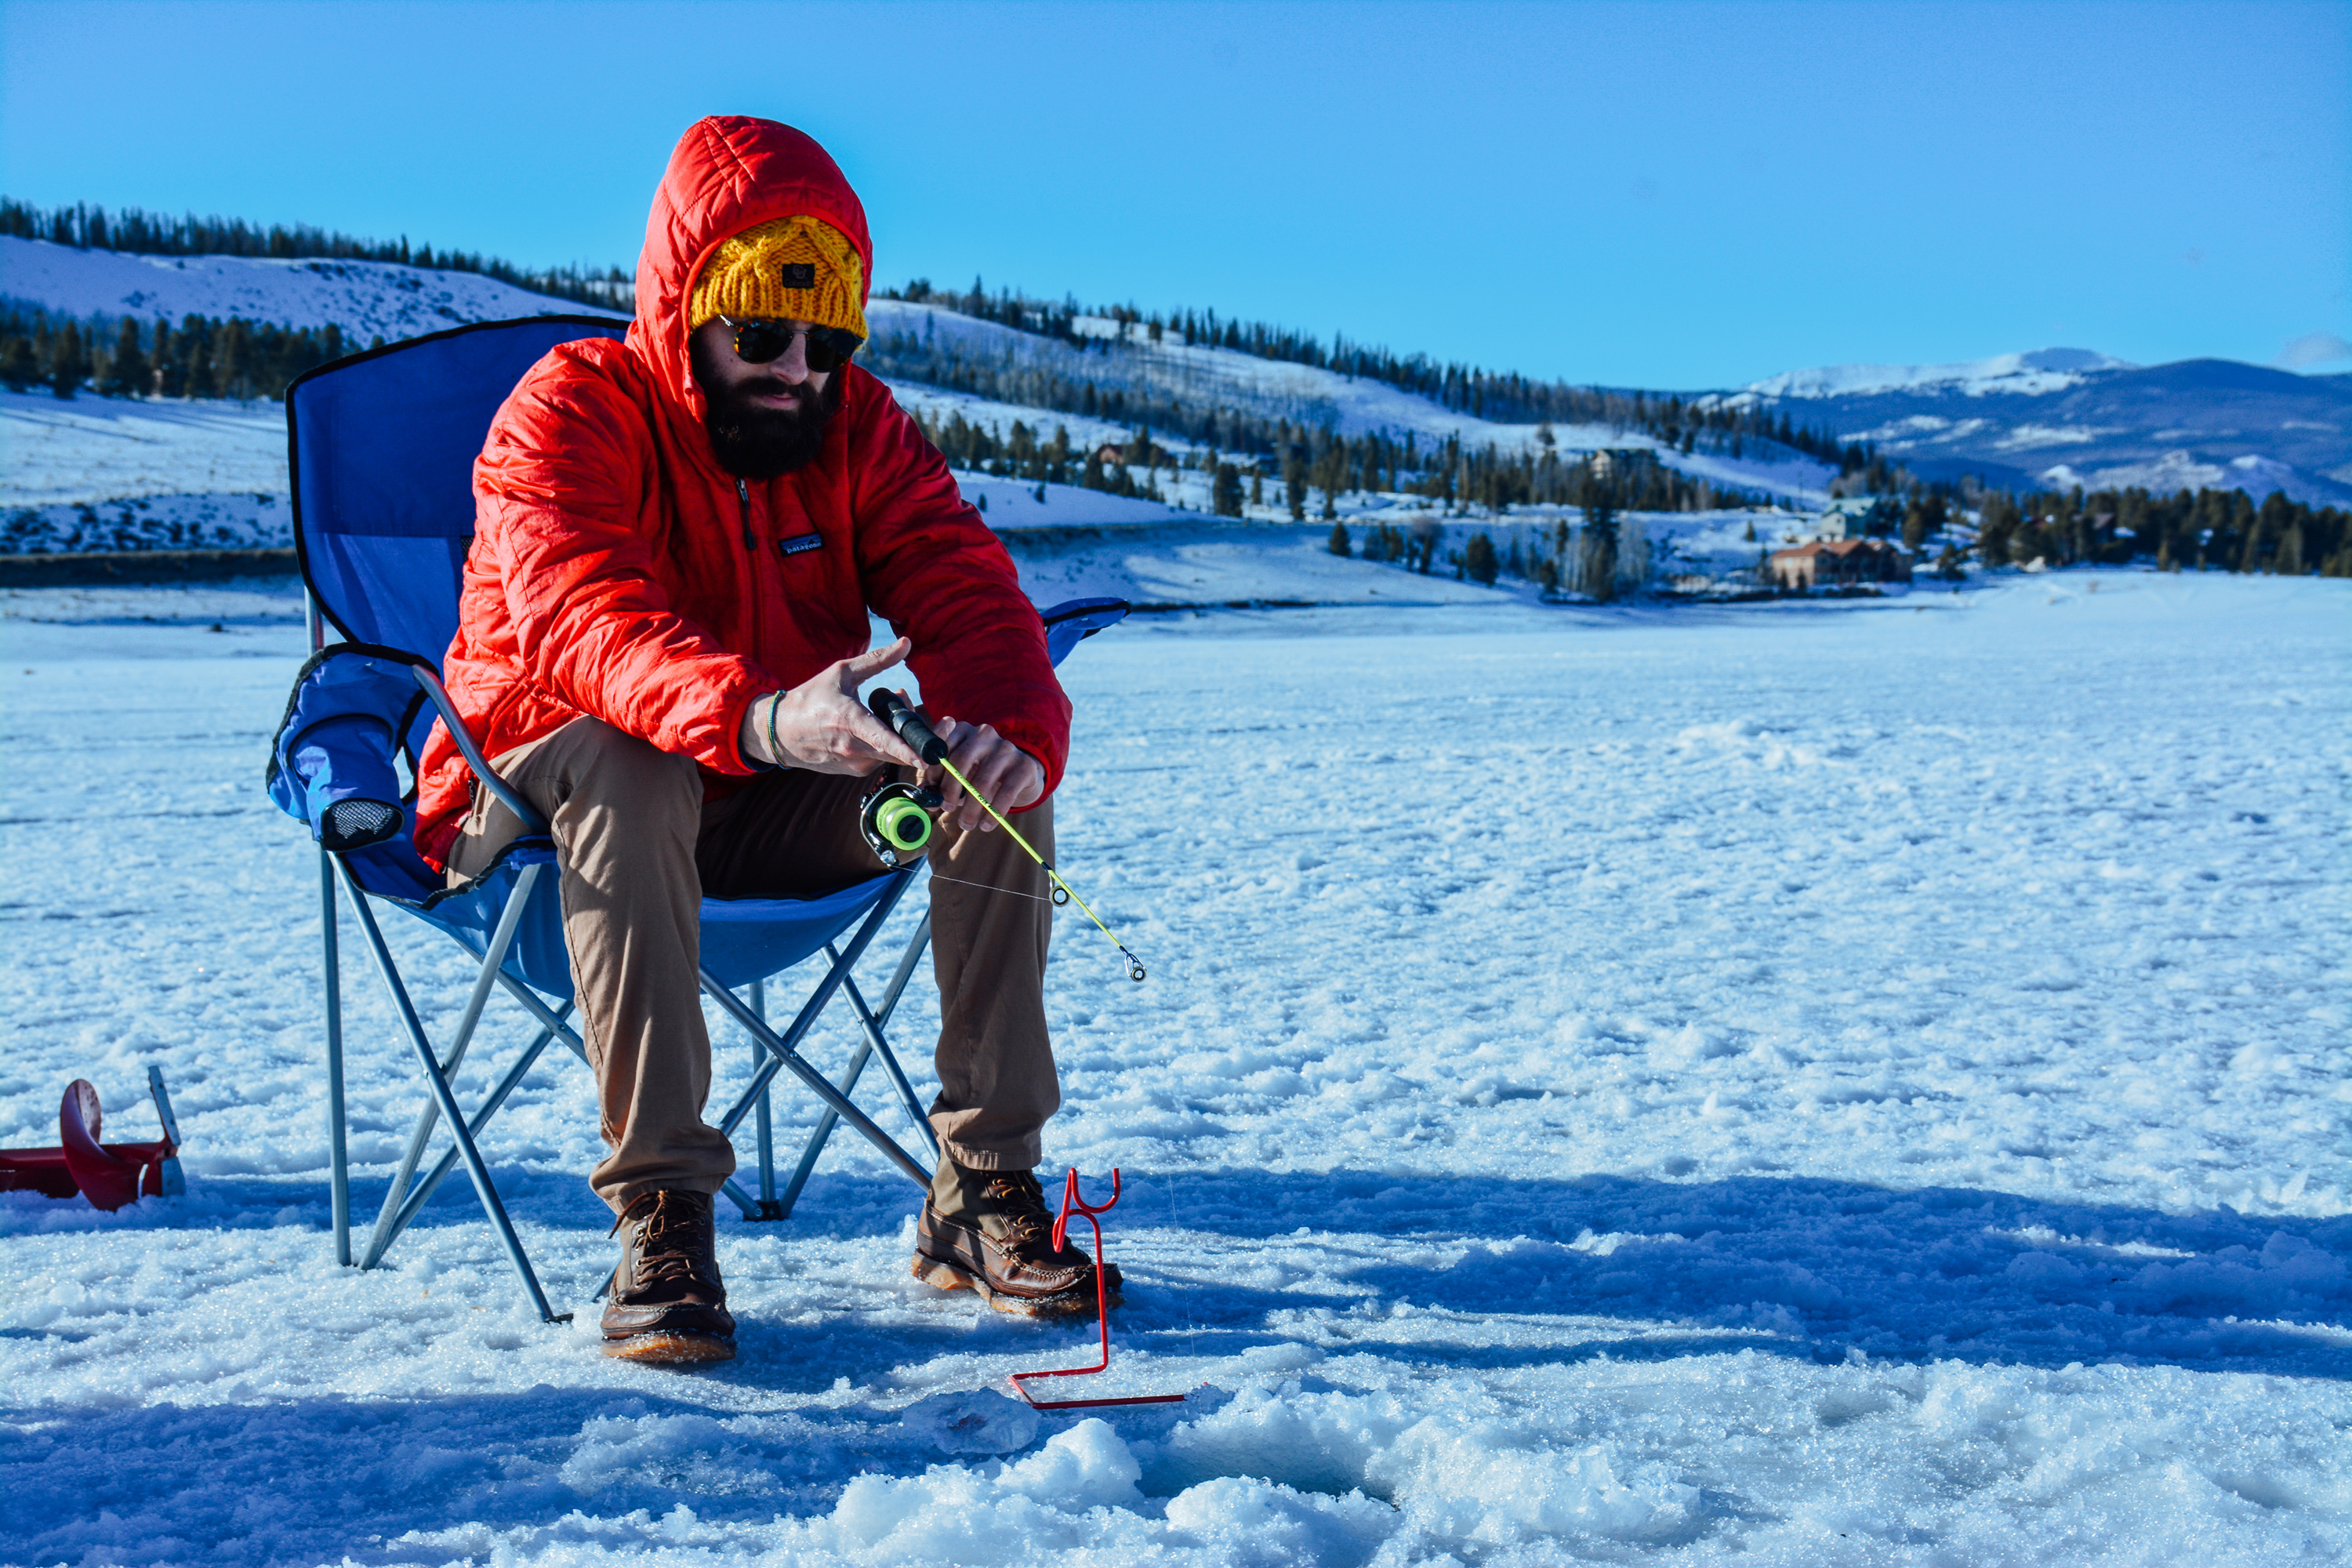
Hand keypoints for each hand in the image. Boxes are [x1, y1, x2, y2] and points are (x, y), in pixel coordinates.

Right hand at [740, 638, 920, 773]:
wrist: (780, 731)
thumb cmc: (811, 698)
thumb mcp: (842, 672)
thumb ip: (877, 660)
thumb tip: (907, 643)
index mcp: (850, 722)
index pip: (884, 740)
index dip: (908, 750)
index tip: (927, 759)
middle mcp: (853, 748)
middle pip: (897, 751)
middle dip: (917, 733)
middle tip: (918, 706)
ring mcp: (853, 764)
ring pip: (890, 754)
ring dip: (900, 735)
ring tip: (888, 709)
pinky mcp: (853, 772)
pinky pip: (879, 759)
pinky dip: (886, 744)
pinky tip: (877, 724)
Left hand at [926, 714, 1044, 831]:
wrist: (1020, 776)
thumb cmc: (981, 775)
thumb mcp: (959, 776)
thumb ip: (940, 784)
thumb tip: (928, 801)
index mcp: (963, 731)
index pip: (942, 745)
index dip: (933, 769)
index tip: (931, 790)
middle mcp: (984, 733)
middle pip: (960, 760)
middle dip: (950, 789)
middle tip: (947, 809)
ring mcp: (1006, 748)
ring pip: (982, 781)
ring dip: (971, 808)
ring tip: (966, 825)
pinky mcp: (1024, 765)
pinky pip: (1006, 792)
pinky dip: (993, 812)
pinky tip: (987, 825)